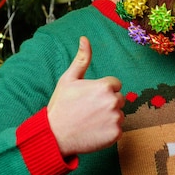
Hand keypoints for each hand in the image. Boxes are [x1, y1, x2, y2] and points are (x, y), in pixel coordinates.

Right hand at [47, 36, 123, 156]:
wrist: (55, 136)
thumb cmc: (61, 106)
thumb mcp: (68, 79)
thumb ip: (82, 59)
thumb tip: (84, 38)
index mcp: (104, 86)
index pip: (115, 84)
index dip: (102, 90)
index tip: (89, 98)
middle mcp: (113, 101)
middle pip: (119, 99)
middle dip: (107, 103)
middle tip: (89, 110)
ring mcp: (115, 118)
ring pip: (119, 114)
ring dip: (109, 117)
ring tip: (90, 121)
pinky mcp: (116, 134)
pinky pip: (118, 129)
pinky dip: (109, 131)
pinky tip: (94, 131)